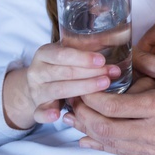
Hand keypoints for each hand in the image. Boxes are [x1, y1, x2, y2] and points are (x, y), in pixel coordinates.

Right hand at [2, 43, 122, 129]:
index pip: (62, 54)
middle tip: (111, 74)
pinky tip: (57, 115)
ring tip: (104, 85)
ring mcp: (36, 90)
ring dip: (82, 89)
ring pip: (57, 90)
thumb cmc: (59, 66)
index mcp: (44, 54)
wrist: (37, 85)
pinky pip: (39, 112)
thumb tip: (118, 40)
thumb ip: (84, 50)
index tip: (102, 60)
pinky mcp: (36, 107)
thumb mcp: (67, 54)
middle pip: (64, 72)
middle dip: (90, 73)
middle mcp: (37, 71)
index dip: (82, 58)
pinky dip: (47, 114)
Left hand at [66, 52, 154, 154]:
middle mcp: (153, 130)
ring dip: (87, 131)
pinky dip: (101, 145)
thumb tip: (126, 52)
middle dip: (83, 115)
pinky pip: (121, 153)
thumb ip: (149, 62)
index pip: (111, 106)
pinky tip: (87, 138)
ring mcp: (153, 147)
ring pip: (109, 142)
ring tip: (73, 119)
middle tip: (71, 103)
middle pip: (104, 126)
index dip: (90, 98)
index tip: (80, 87)